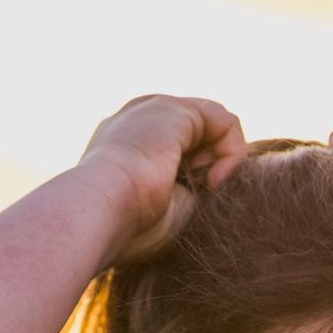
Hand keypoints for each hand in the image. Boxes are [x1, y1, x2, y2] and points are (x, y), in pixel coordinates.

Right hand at [77, 95, 248, 266]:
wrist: (99, 212)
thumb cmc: (126, 224)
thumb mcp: (163, 206)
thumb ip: (188, 188)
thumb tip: (218, 181)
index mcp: (124, 144)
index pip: (177, 147)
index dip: (196, 177)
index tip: (190, 205)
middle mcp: (137, 120)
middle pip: (196, 135)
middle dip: (209, 167)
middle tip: (199, 198)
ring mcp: (154, 110)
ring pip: (214, 128)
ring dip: (223, 162)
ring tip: (206, 190)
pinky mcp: (174, 108)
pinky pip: (226, 121)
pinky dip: (232, 153)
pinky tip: (214, 181)